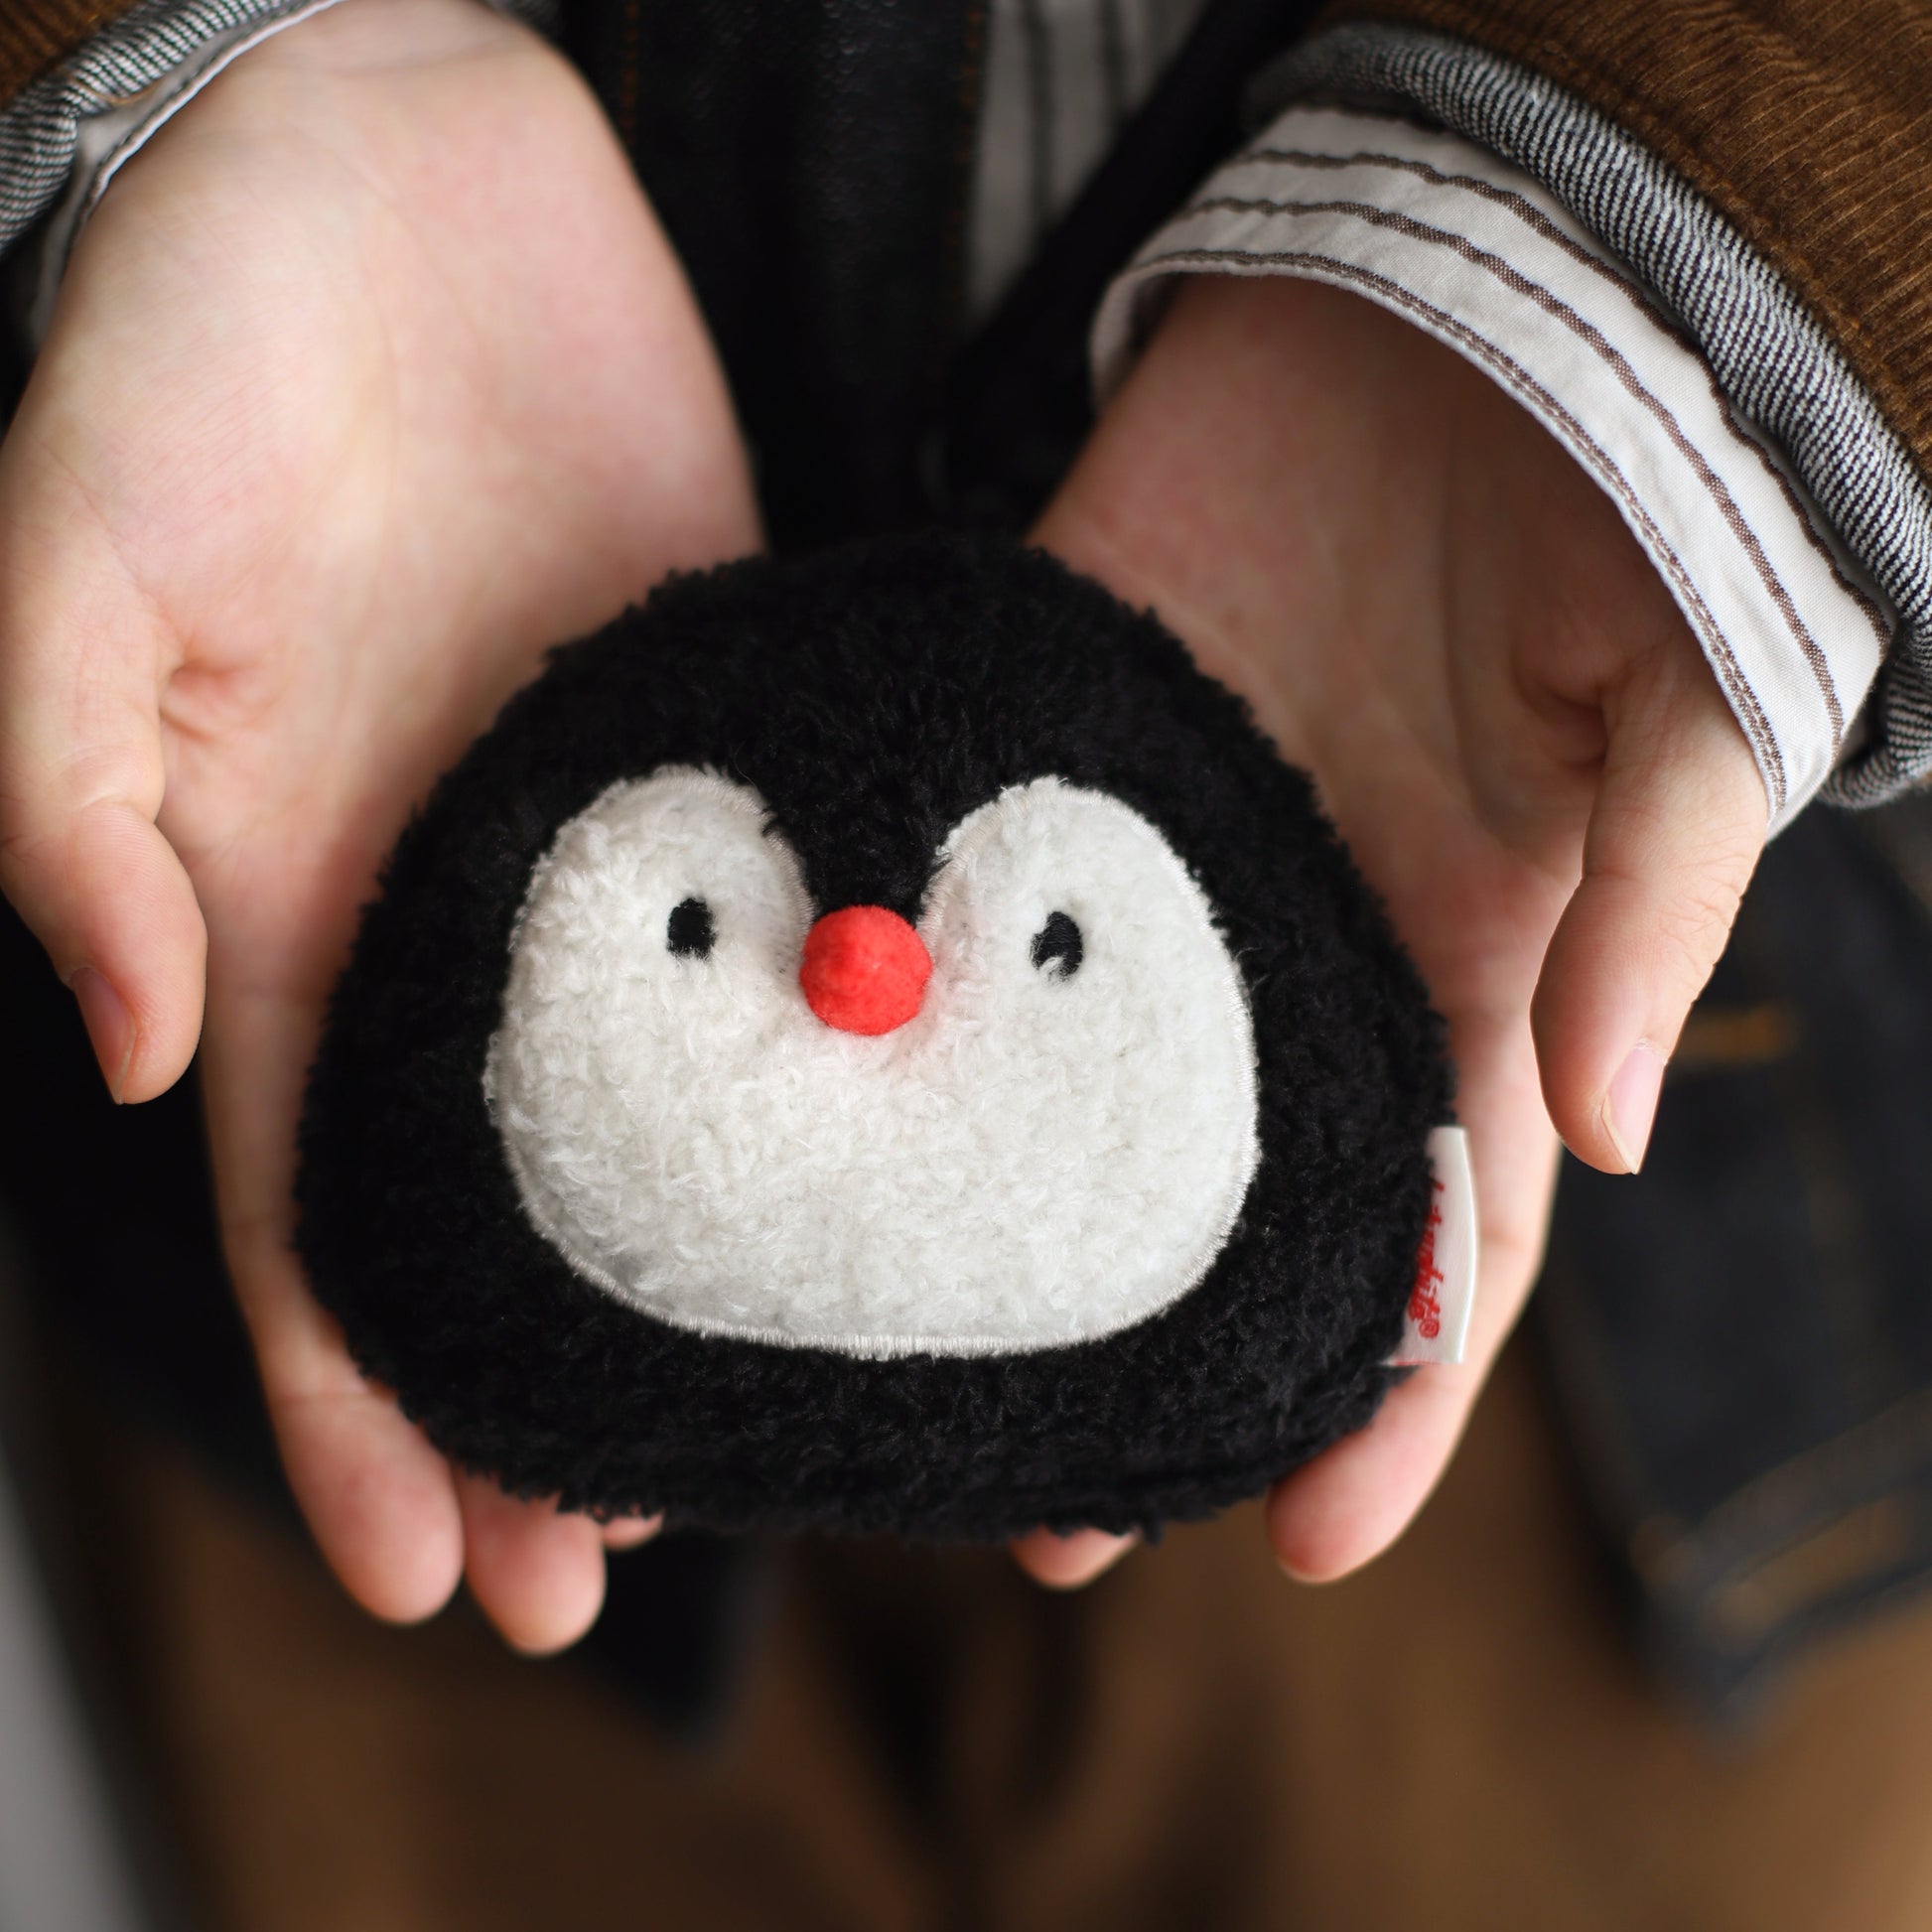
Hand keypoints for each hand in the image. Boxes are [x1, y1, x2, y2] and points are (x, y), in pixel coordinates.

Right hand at [0, 0, 758, 1648]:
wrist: (382, 162)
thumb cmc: (192, 343)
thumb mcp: (73, 558)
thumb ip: (72, 800)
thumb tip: (131, 1048)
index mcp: (284, 903)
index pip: (317, 1218)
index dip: (361, 1403)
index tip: (433, 1573)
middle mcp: (448, 907)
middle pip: (501, 1210)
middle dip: (536, 1399)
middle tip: (610, 1582)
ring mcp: (597, 833)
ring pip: (655, 1107)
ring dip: (697, 1272)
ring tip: (771, 1438)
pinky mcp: (718, 726)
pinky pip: (780, 920)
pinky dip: (822, 1049)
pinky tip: (893, 1150)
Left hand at [1015, 274, 1764, 1588]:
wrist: (1466, 294)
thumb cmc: (1616, 496)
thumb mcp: (1676, 713)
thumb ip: (1641, 912)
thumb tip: (1616, 1138)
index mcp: (1458, 967)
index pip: (1430, 1237)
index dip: (1383, 1394)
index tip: (1301, 1536)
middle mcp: (1292, 943)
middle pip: (1212, 1204)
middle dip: (1145, 1364)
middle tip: (1040, 1521)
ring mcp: (1154, 850)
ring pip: (1060, 1082)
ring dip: (989, 1230)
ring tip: (890, 1368)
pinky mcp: (1042, 728)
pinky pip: (956, 879)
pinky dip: (897, 996)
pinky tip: (816, 1101)